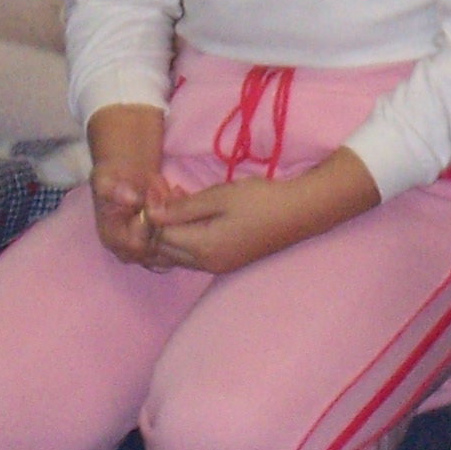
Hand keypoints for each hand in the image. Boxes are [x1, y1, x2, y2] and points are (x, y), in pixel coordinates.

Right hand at [87, 103, 175, 266]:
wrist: (124, 163)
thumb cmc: (113, 170)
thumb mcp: (107, 175)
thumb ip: (115, 188)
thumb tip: (129, 197)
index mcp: (111, 237)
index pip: (137, 247)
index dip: (151, 225)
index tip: (157, 195)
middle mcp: (127, 247)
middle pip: (155, 249)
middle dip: (166, 221)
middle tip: (168, 190)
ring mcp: (144, 244)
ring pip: (168, 243)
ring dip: (175, 219)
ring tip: (172, 190)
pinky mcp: (160, 236)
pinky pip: (176, 235)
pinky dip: (181, 218)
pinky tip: (180, 195)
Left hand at [148, 176, 312, 274]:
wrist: (299, 212)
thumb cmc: (261, 199)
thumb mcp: (220, 196)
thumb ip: (184, 207)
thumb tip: (151, 214)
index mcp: (203, 247)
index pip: (160, 234)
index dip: (152, 210)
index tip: (154, 183)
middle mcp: (205, 264)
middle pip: (163, 248)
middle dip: (156, 219)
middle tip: (160, 186)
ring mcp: (216, 266)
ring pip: (175, 253)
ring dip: (169, 227)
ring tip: (173, 195)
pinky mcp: (225, 261)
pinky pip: (191, 252)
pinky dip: (183, 233)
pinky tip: (190, 210)